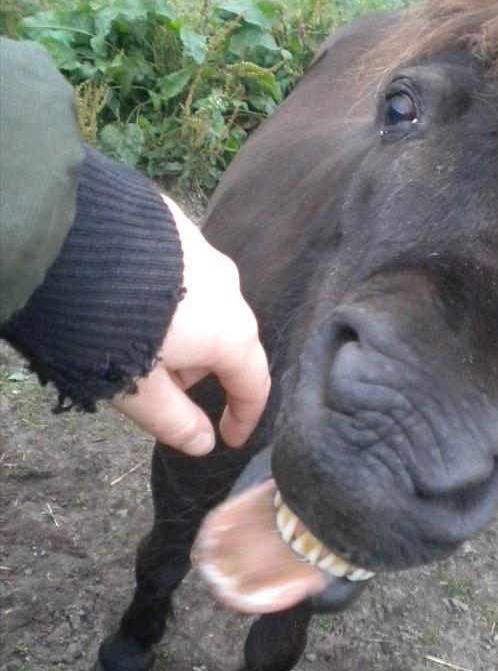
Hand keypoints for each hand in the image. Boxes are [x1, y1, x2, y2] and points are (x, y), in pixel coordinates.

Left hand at [110, 196, 269, 454]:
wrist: (71, 242)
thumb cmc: (109, 329)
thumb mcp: (137, 390)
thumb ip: (176, 422)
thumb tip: (204, 445)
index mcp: (229, 333)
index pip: (253, 383)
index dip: (244, 416)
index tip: (230, 437)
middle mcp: (229, 289)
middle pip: (226, 343)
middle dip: (198, 371)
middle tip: (158, 388)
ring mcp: (204, 251)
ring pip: (205, 305)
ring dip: (182, 332)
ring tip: (136, 342)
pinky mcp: (176, 225)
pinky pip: (183, 272)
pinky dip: (168, 296)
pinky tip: (130, 301)